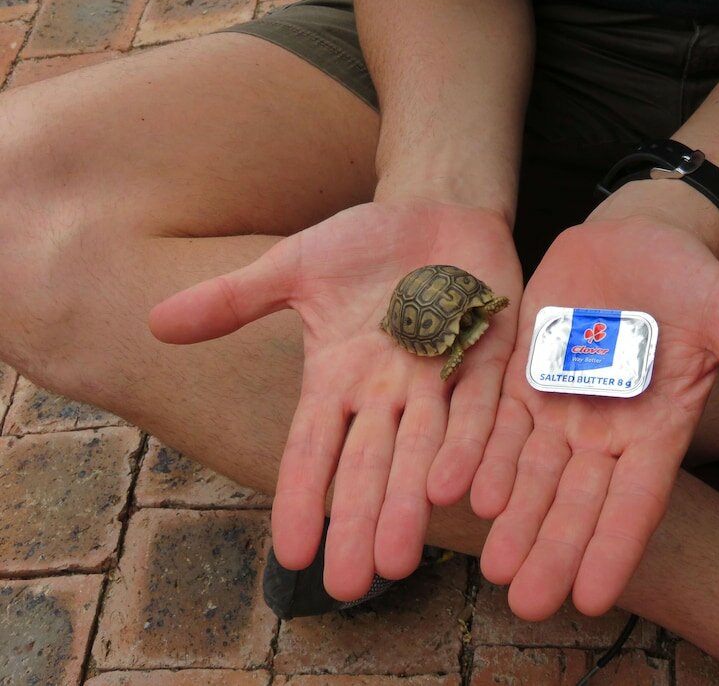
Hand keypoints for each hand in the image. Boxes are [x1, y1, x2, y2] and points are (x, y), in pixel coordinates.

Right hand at [149, 198, 520, 598]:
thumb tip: (155, 324)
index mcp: (338, 377)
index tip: (290, 556)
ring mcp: (439, 377)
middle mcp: (387, 391)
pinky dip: (470, 445)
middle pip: (369, 466)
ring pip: (424, 450)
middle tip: (348, 585)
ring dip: (409, 503)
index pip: (312, 448)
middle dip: (358, 523)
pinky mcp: (488, 356)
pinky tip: (457, 490)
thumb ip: (235, 299)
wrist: (436, 208)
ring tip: (397, 560)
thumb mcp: (294, 266)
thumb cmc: (365, 243)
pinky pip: (480, 406)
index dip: (301, 499)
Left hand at [471, 216, 718, 619]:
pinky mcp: (521, 376)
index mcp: (656, 431)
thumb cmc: (691, 278)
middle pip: (575, 501)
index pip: (636, 501)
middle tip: (526, 603)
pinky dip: (479, 455)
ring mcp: (559, 406)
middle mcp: (604, 431)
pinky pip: (497, 423)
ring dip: (513, 517)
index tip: (592, 599)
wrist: (636, 236)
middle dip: (552, 549)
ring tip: (492, 564)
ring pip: (531, 473)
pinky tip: (456, 487)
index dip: (614, 548)